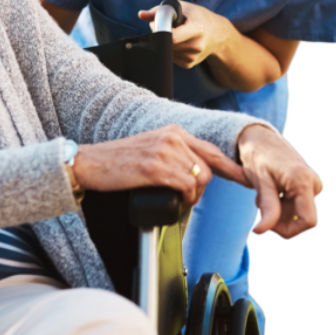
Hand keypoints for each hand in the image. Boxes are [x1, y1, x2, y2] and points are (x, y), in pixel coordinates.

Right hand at [73, 125, 250, 207]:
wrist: (89, 163)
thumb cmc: (116, 161)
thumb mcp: (150, 148)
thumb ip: (173, 154)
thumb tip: (193, 174)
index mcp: (172, 131)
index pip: (211, 150)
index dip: (232, 168)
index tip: (246, 179)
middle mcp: (172, 137)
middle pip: (208, 168)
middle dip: (203, 189)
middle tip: (188, 199)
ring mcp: (164, 151)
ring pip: (199, 178)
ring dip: (193, 196)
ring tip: (179, 202)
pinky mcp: (155, 168)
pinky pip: (186, 187)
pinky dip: (185, 200)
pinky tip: (175, 203)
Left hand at [138, 0, 232, 68]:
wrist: (217, 34)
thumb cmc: (197, 17)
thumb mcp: (183, 8)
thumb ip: (160, 11)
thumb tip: (140, 14)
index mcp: (197, 29)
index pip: (172, 37)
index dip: (159, 32)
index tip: (156, 25)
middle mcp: (196, 46)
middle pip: (165, 44)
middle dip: (159, 34)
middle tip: (164, 25)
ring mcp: (192, 57)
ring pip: (165, 50)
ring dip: (164, 42)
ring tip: (175, 33)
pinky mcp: (188, 64)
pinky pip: (169, 56)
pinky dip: (169, 49)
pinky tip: (179, 43)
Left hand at [237, 124, 322, 239]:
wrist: (260, 137)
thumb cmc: (257, 156)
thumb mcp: (259, 181)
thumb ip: (266, 206)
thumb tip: (261, 232)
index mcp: (303, 181)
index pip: (308, 221)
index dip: (288, 230)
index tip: (267, 225)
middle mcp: (314, 183)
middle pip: (301, 219)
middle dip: (279, 218)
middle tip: (259, 202)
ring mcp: (313, 184)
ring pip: (297, 213)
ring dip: (278, 210)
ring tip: (263, 192)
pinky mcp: (308, 186)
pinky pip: (296, 205)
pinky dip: (281, 203)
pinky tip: (271, 190)